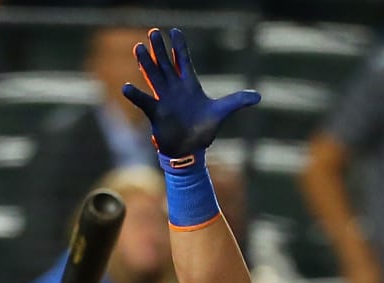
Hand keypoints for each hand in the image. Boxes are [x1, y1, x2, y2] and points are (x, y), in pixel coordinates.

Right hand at [121, 28, 260, 160]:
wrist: (190, 149)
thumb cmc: (203, 130)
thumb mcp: (221, 113)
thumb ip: (236, 101)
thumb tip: (258, 96)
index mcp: (190, 85)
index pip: (184, 61)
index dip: (180, 47)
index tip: (175, 31)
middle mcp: (175, 89)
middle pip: (166, 64)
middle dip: (160, 48)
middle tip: (153, 32)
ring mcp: (164, 100)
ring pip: (153, 76)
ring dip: (146, 63)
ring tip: (138, 47)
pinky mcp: (156, 113)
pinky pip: (144, 101)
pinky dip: (135, 96)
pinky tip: (125, 87)